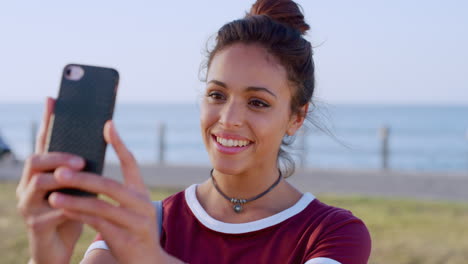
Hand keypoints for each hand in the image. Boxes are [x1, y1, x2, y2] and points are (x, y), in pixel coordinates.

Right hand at [16, 97, 85, 263]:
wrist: (60, 248)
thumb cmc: (72, 212)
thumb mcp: (80, 187)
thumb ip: (84, 166)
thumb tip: (105, 134)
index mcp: (42, 173)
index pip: (44, 143)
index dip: (48, 121)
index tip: (54, 98)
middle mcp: (29, 186)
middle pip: (35, 161)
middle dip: (58, 156)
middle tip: (81, 158)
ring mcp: (28, 205)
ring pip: (39, 184)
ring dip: (62, 178)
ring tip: (81, 172)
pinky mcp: (36, 225)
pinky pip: (50, 212)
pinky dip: (69, 206)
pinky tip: (82, 204)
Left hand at [48, 120, 165, 263]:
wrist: (148, 261)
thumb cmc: (132, 230)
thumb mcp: (130, 208)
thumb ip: (117, 191)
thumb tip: (88, 172)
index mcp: (141, 192)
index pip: (131, 163)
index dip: (119, 144)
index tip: (107, 124)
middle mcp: (141, 204)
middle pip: (110, 185)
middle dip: (83, 178)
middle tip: (59, 170)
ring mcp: (135, 222)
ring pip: (100, 207)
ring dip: (74, 200)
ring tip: (54, 195)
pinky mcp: (126, 239)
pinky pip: (97, 225)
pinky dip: (79, 216)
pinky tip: (64, 210)